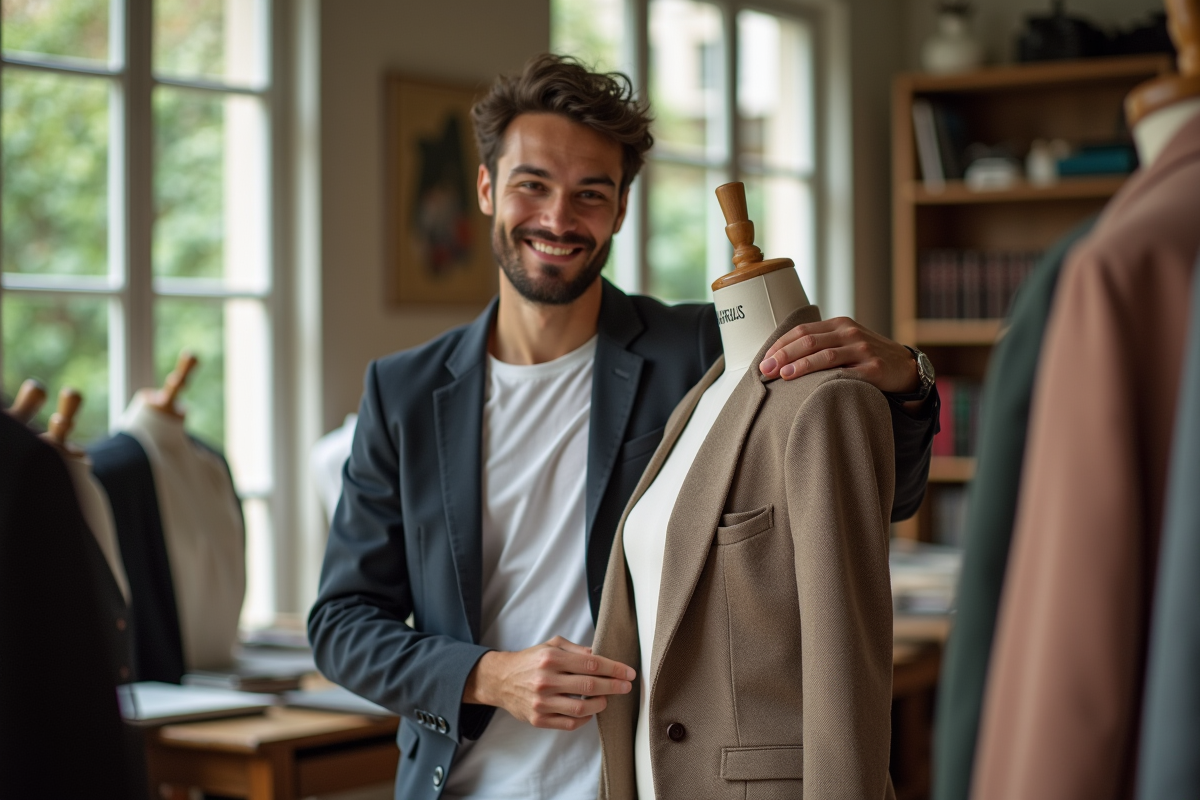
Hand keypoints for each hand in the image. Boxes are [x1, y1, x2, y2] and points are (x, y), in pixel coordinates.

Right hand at [463, 635, 634, 730]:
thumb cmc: (531, 661)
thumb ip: (577, 650)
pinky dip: (585, 718)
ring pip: (581, 707)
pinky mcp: (538, 719)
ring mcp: (541, 702)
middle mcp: (546, 680)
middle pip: (590, 685)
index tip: (628, 673)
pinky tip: (590, 710)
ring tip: (607, 699)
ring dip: (601, 704)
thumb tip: (601, 655)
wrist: (501, 679)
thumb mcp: (552, 645)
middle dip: (614, 686)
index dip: (614, 669)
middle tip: (626, 686)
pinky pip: (569, 723)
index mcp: (551, 658)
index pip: (592, 663)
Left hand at [759, 316, 919, 394]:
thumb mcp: (845, 342)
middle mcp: (850, 333)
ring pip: (825, 355)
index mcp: (838, 324)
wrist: (904, 367)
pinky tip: (812, 388)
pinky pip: (847, 374)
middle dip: (783, 355)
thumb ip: (820, 344)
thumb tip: (779, 359)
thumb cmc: (866, 356)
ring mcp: (863, 350)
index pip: (802, 331)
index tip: (763, 360)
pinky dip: (827, 380)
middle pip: (809, 341)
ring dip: (800, 365)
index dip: (780, 345)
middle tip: (765, 369)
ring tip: (782, 375)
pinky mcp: (873, 369)